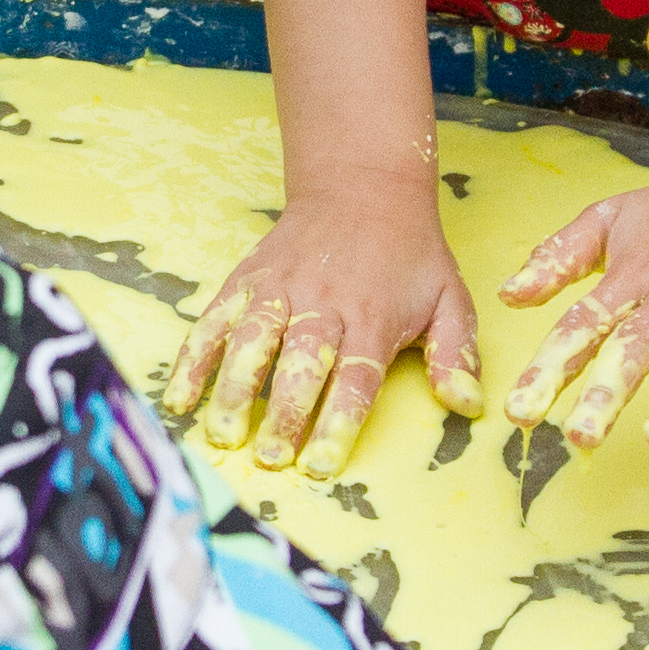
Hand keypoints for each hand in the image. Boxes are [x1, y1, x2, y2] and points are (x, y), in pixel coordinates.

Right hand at [166, 173, 483, 472]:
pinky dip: (194, 358)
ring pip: (252, 340)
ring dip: (233, 388)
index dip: (337, 422)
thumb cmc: (408, 253)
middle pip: (299, 363)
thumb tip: (468, 405)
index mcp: (372, 318)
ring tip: (222, 434)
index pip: (354, 378)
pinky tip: (180, 397)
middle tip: (269, 457)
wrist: (362, 186)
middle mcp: (322, 304)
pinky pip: (215, 321)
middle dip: (282, 412)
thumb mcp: (448, 296)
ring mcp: (279, 290)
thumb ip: (456, 353)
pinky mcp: (247, 280)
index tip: (322, 463)